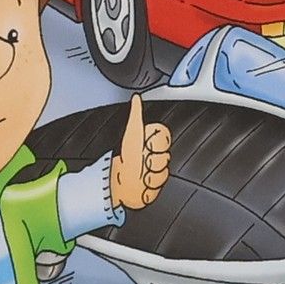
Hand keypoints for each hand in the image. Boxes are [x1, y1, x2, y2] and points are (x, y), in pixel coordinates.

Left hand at [110, 92, 171, 213]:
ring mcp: (155, 169)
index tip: (148, 144)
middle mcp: (152, 154)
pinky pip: (163, 181)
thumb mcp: (131, 134)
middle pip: (167, 153)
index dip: (158, 141)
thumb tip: (136, 97)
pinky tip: (143, 183)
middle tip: (143, 160)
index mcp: (148, 141)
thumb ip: (135, 115)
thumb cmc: (122, 159)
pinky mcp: (156, 184)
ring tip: (140, 173)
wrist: (117, 185)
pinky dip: (153, 184)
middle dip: (155, 158)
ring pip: (166, 168)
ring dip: (152, 172)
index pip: (165, 136)